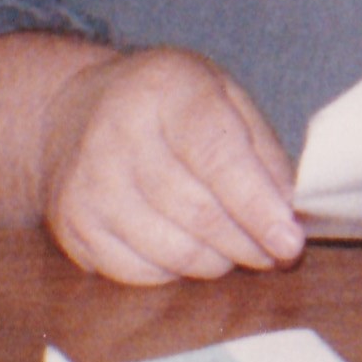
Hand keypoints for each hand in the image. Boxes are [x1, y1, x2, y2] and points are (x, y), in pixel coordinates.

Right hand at [29, 45, 303, 283]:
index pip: (218, 156)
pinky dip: (177, 271)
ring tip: (233, 246)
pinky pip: (142, 273)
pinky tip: (185, 246)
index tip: (289, 242)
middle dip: (248, 243)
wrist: (71, 112)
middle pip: (198, 213)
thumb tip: (288, 216)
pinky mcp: (73, 226)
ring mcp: (88, 184)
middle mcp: (118, 134)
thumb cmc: (166, 106)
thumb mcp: (222, 96)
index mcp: (166, 88)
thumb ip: (262, 150)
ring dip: (218, 261)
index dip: (257, 205)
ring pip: (173, 252)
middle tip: (276, 253)